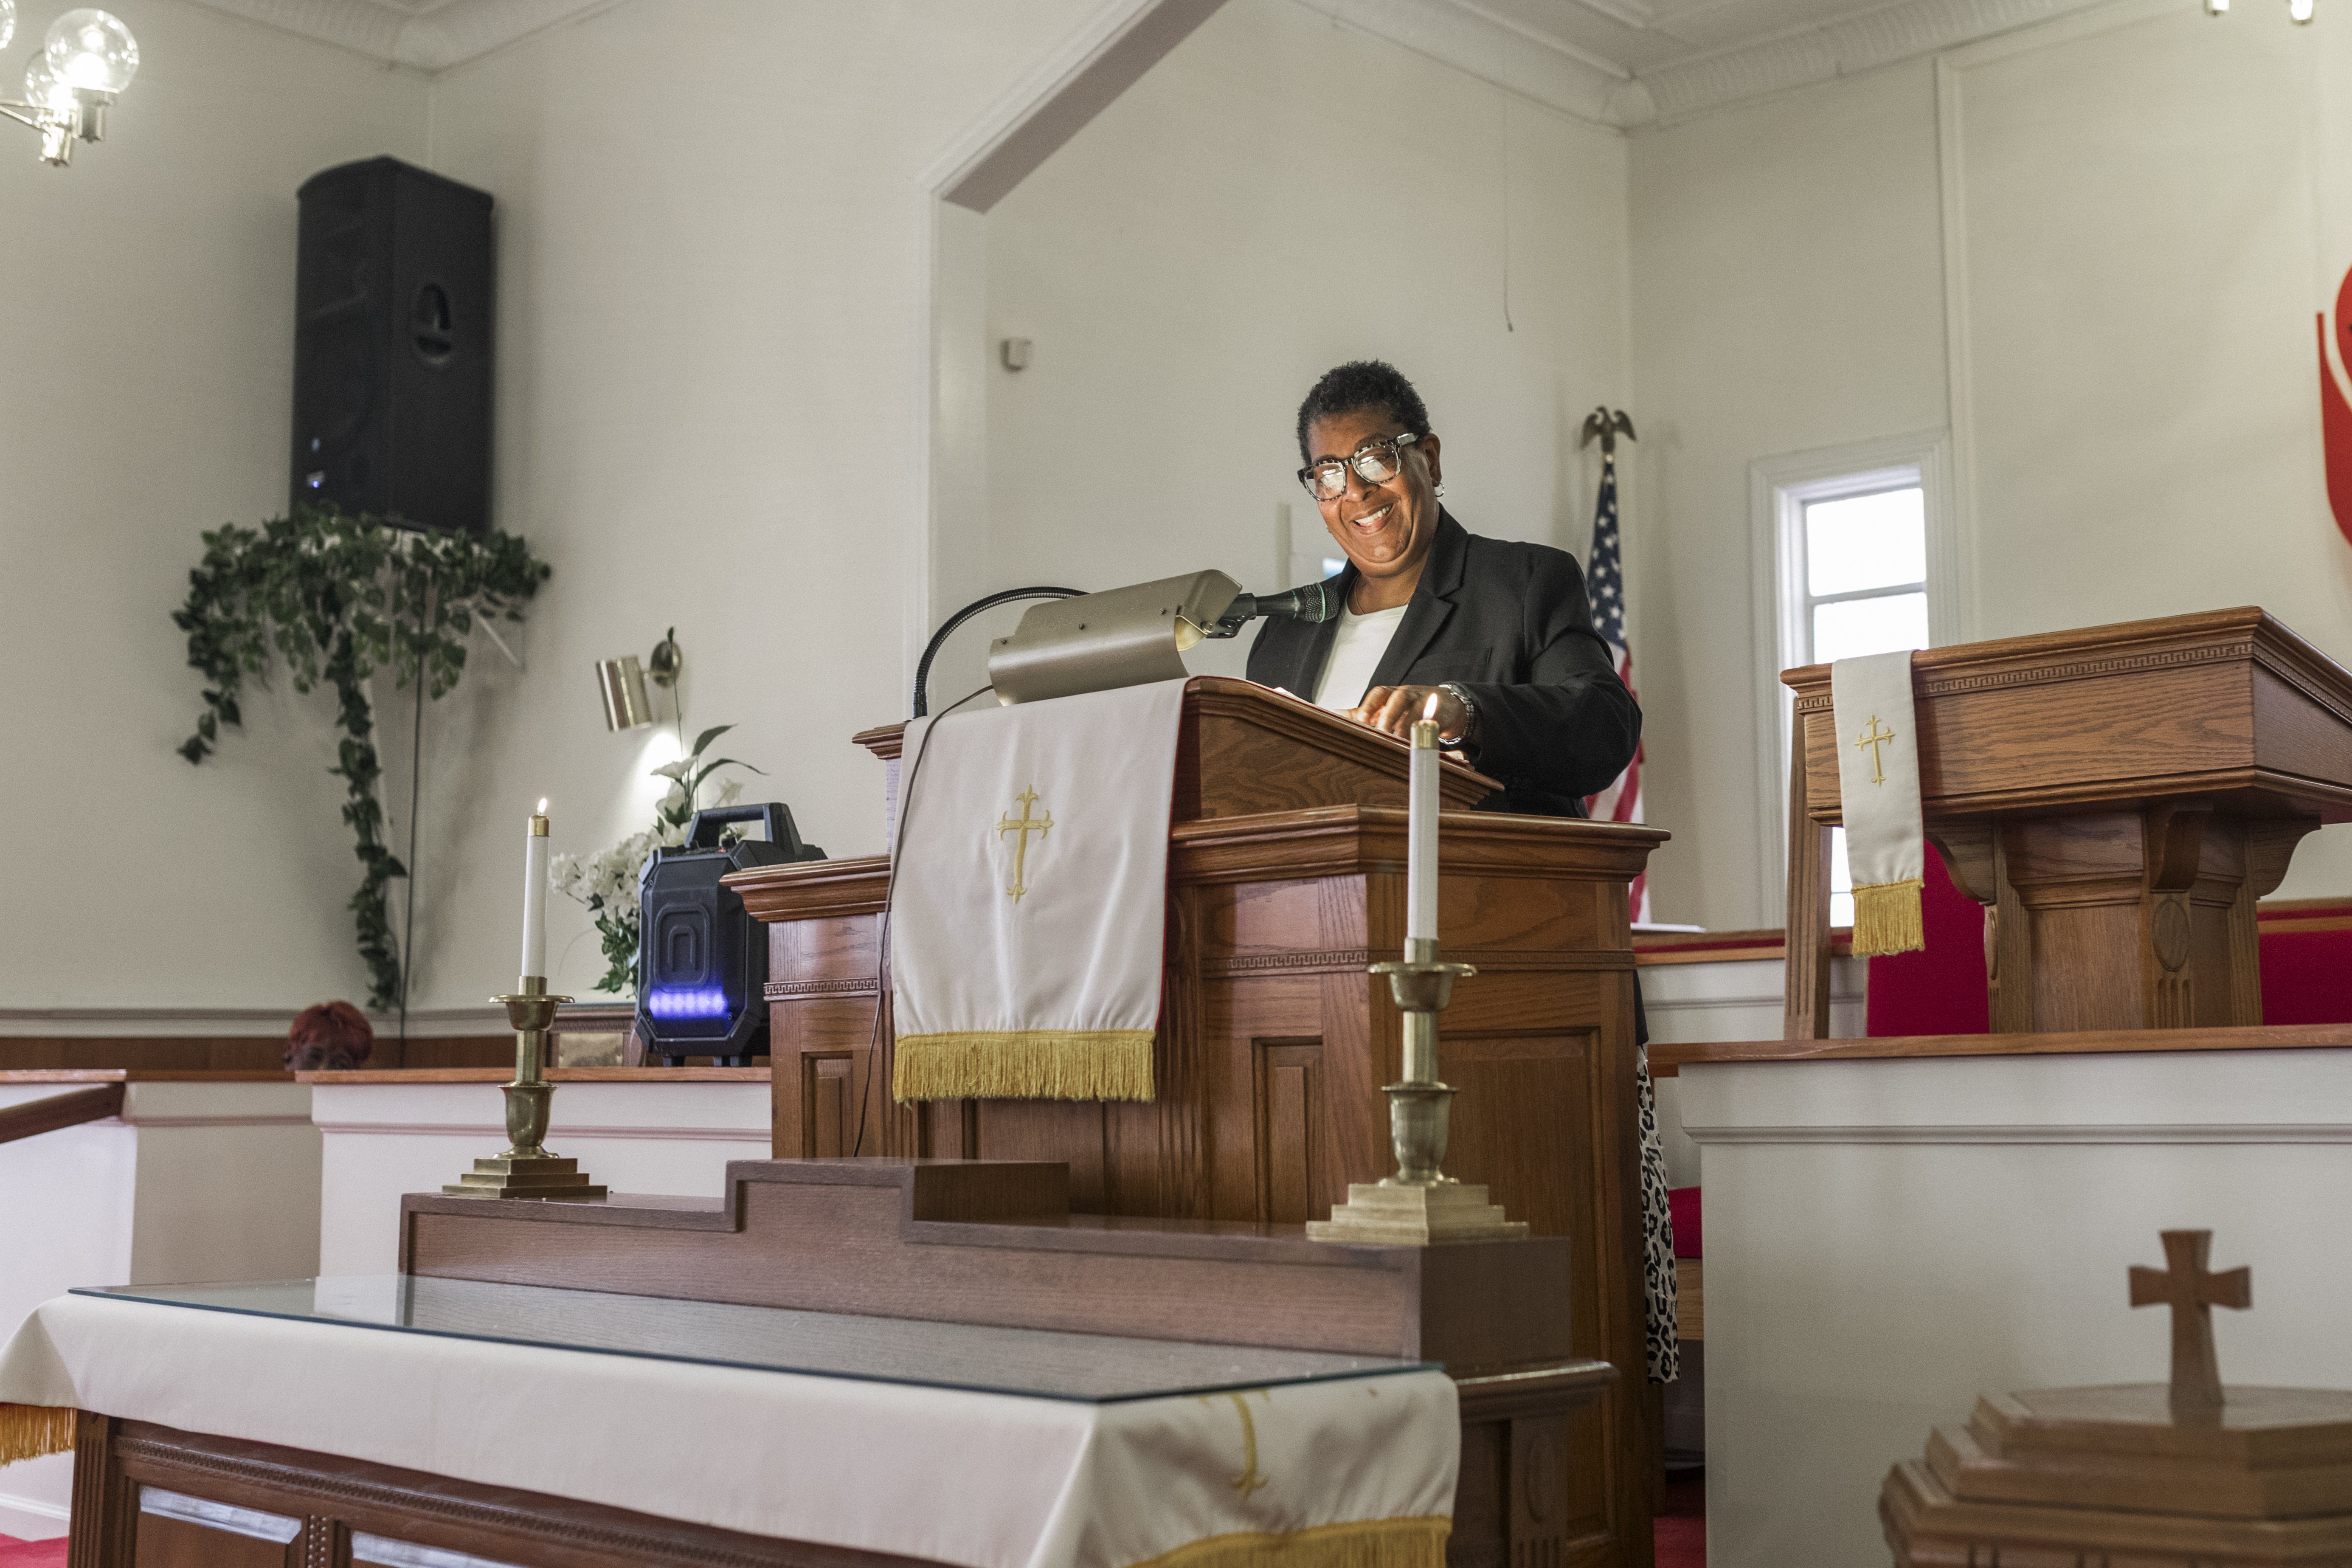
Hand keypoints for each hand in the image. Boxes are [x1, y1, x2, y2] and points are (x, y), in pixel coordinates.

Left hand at [1348, 684, 1466, 742]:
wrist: (1444, 706)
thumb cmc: (1409, 708)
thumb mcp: (1384, 709)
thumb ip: (1361, 713)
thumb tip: (1333, 714)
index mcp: (1390, 694)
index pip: (1379, 693)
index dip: (1370, 705)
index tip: (1362, 719)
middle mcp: (1406, 695)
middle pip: (1398, 698)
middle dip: (1389, 715)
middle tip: (1382, 732)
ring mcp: (1424, 703)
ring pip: (1415, 708)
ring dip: (1406, 724)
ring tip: (1399, 739)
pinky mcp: (1439, 713)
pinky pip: (1432, 720)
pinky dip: (1424, 730)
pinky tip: (1417, 742)